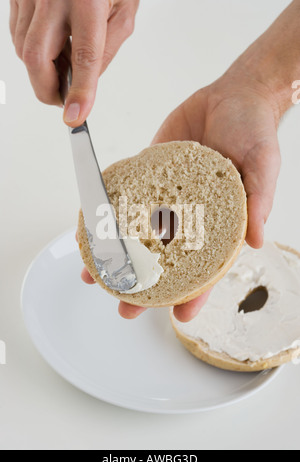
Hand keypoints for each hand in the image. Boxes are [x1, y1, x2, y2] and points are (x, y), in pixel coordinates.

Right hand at [10, 0, 138, 125]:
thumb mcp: (124, 10)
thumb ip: (107, 49)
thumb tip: (84, 85)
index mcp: (88, 0)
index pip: (84, 56)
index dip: (79, 91)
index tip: (75, 116)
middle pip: (36, 58)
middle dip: (47, 91)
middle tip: (63, 101)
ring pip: (22, 50)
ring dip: (42, 71)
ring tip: (64, 64)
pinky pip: (16, 36)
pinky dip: (33, 52)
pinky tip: (52, 46)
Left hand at [118, 60, 281, 321]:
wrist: (233, 95)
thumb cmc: (255, 131)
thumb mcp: (264, 165)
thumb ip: (259, 201)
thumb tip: (258, 241)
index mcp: (221, 223)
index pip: (207, 267)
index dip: (196, 293)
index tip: (179, 315)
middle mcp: (191, 216)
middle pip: (167, 259)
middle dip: (146, 285)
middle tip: (124, 306)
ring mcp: (168, 198)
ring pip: (141, 235)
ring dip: (120, 256)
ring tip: (96, 275)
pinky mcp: (151, 175)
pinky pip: (127, 198)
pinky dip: (111, 215)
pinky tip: (95, 228)